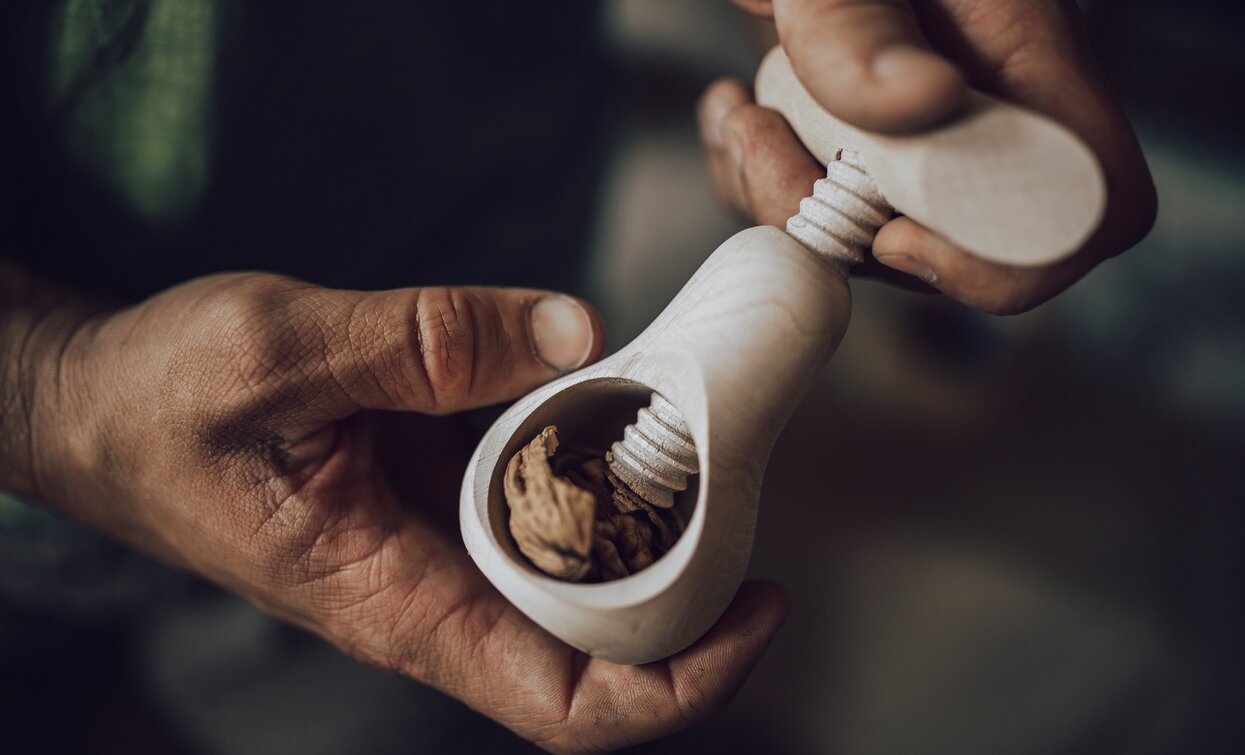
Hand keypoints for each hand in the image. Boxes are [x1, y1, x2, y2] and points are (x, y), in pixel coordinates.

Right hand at [30, 273, 786, 751]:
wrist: (96, 405)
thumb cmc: (157, 402)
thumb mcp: (277, 353)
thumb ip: (421, 341)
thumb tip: (574, 334)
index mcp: (395, 601)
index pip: (563, 701)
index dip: (680, 683)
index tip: (760, 611)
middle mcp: (432, 590)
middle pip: (602, 642)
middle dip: (694, 585)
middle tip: (750, 483)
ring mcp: (438, 544)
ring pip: (576, 567)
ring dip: (651, 515)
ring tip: (706, 428)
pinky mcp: (433, 493)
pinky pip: (537, 498)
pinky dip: (591, 458)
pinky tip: (618, 392)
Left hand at [704, 0, 1156, 312]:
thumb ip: (863, 26)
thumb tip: (919, 102)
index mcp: (1030, 57)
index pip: (1088, 205)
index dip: (1006, 260)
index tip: (891, 234)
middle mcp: (989, 110)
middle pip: (955, 240)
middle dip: (840, 223)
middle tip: (763, 140)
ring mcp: (930, 134)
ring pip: (874, 231)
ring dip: (782, 199)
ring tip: (742, 116)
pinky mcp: (869, 142)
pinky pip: (823, 208)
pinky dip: (762, 184)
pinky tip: (736, 115)